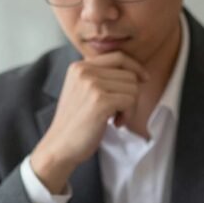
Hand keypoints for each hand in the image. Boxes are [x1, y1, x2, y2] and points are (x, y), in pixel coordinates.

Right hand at [31, 52, 148, 192]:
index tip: (144, 79)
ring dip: (130, 107)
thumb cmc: (76, 124)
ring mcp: (92, 85)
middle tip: (118, 113)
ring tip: (114, 119)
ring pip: (133, 87)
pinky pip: (130, 100)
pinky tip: (115, 124)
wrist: (59, 146)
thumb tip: (137, 73)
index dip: (135, 67)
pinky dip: (128, 115)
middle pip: (129, 74)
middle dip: (131, 95)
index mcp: (79, 66)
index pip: (118, 56)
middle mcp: (84, 71)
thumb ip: (101, 78)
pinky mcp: (100, 101)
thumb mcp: (83, 92)